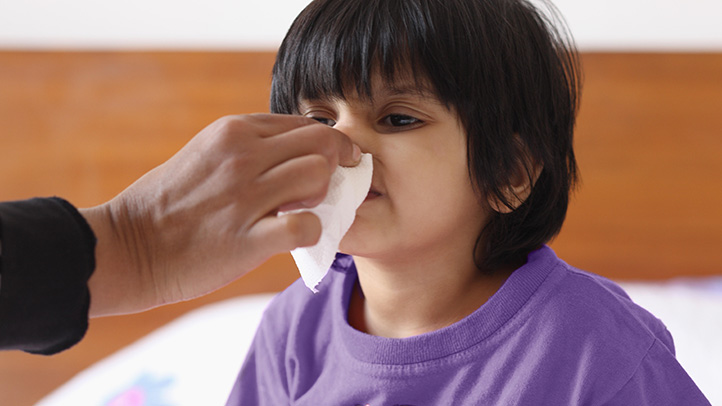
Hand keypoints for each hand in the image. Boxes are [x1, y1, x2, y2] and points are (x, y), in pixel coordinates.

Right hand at [81, 114, 359, 315]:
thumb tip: (290, 151)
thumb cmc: (166, 204)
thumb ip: (246, 148)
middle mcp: (242, 156)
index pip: (303, 123)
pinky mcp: (247, 239)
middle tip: (335, 183)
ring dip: (325, 195)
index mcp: (233, 131)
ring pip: (319, 175)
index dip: (326, 143)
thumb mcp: (204, 154)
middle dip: (338, 161)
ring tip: (307, 209)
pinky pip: (305, 226)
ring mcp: (245, 196)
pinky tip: (299, 236)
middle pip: (322, 141)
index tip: (332, 161)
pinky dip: (313, 232)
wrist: (127, 248)